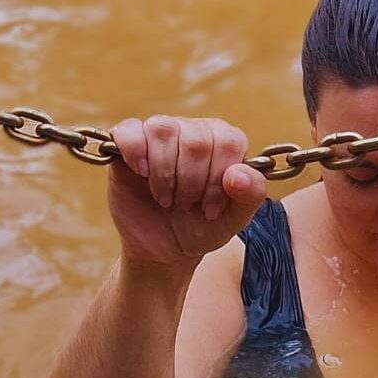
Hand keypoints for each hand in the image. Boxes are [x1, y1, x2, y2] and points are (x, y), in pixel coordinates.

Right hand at [108, 116, 267, 266]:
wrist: (164, 248)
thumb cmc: (201, 227)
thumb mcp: (233, 220)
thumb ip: (250, 195)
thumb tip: (239, 173)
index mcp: (224, 141)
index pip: (228, 142)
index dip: (218, 180)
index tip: (210, 208)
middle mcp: (193, 130)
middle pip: (196, 139)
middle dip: (192, 182)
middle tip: (186, 205)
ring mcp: (159, 134)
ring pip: (164, 129)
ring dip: (165, 173)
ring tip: (166, 198)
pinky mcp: (127, 144)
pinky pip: (129, 130)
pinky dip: (135, 151)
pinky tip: (142, 173)